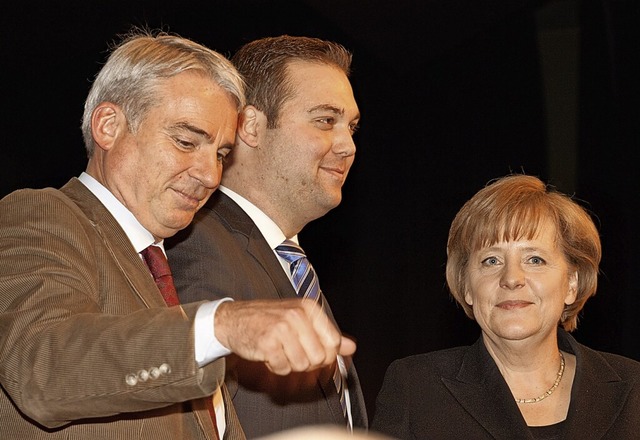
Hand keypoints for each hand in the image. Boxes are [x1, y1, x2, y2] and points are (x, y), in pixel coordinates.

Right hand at [214, 298, 355, 374]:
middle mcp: (297, 315)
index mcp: (309, 308)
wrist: (233, 319)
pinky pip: (282, 369)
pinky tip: (268, 354)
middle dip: (306, 362)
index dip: (324, 354)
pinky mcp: (268, 343)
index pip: (333, 343)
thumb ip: (328, 334)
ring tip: (279, 351)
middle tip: (291, 352)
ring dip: (289, 364)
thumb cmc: (268, 320)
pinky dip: (275, 367)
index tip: (310, 350)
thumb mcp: (301, 320)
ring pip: (302, 365)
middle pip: (319, 358)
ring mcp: (282, 328)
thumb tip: (351, 347)